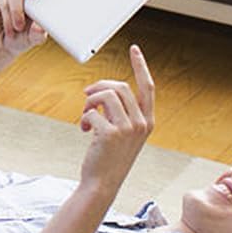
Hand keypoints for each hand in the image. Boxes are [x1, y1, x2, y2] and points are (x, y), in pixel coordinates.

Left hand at [78, 45, 155, 200]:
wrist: (102, 183)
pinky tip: (83, 130)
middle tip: (86, 95)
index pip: (147, 87)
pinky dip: (83, 118)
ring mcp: (128, 129)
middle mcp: (142, 123)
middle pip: (120, 87)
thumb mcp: (121, 132)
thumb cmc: (108, 156)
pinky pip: (91, 112)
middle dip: (99, 87)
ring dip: (89, 102)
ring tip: (85, 117)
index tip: (134, 49)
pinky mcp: (110, 134)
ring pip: (105, 96)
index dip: (140, 66)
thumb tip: (100, 90)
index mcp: (148, 121)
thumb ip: (120, 111)